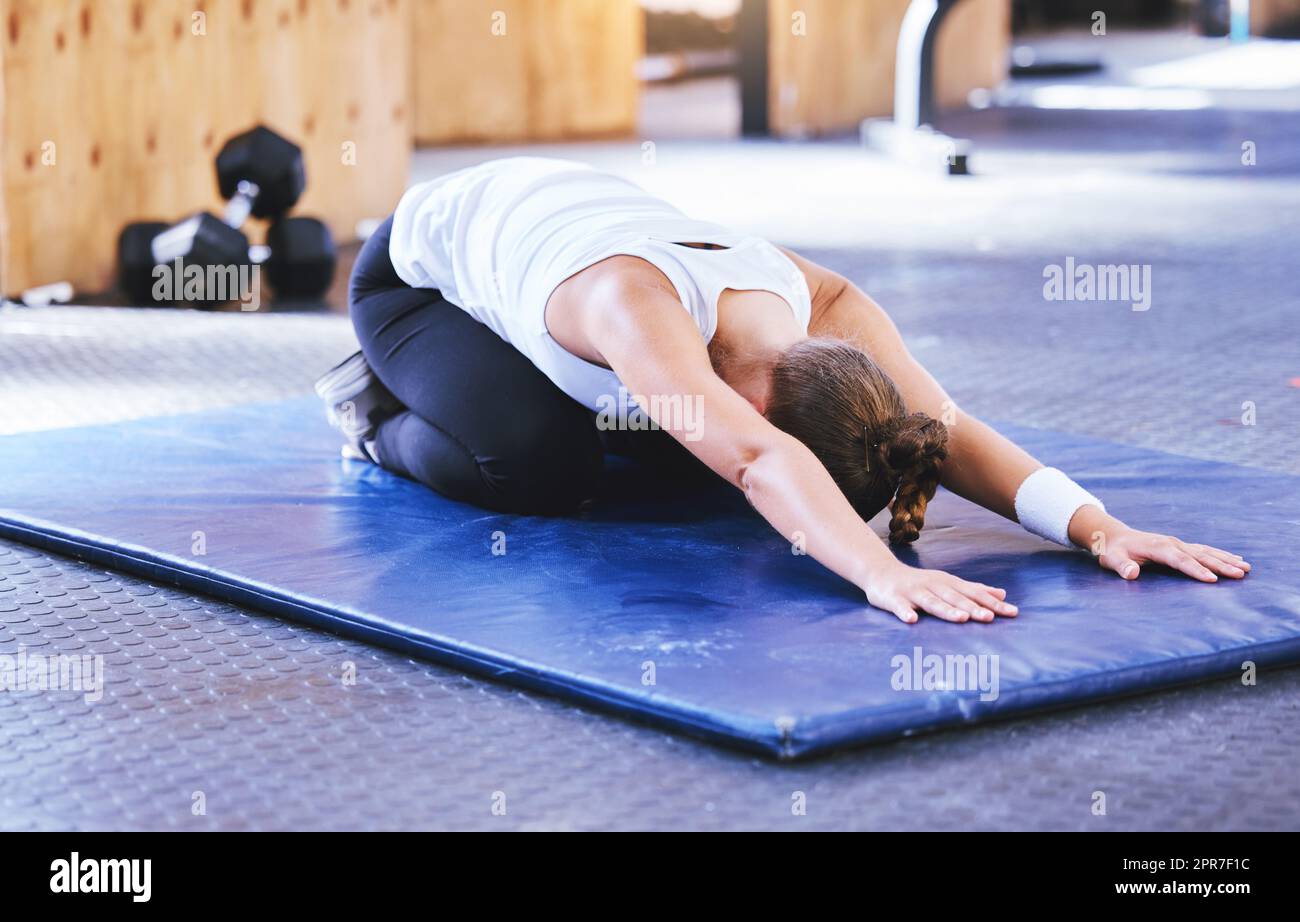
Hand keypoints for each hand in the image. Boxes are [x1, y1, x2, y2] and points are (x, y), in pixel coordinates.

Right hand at [864, 563, 1017, 623]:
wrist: (881, 573)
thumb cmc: (919, 582)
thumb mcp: (948, 583)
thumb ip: (974, 590)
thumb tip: (1002, 594)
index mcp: (948, 583)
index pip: (973, 593)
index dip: (992, 603)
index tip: (1012, 613)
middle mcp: (933, 585)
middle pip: (955, 598)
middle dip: (972, 607)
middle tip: (989, 617)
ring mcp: (912, 592)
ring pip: (931, 602)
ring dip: (945, 610)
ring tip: (960, 618)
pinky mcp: (893, 599)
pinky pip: (899, 607)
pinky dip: (905, 612)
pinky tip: (912, 620)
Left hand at [1094, 528, 1250, 581]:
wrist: (1113, 536)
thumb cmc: (1113, 551)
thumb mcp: (1112, 559)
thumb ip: (1122, 566)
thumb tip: (1132, 573)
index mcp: (1158, 547)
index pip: (1180, 560)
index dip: (1196, 570)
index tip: (1212, 580)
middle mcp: (1171, 543)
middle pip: (1200, 555)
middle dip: (1221, 565)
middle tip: (1241, 573)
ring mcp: (1177, 543)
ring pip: (1206, 551)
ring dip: (1226, 559)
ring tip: (1246, 567)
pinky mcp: (1180, 546)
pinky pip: (1204, 550)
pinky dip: (1220, 554)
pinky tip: (1235, 559)